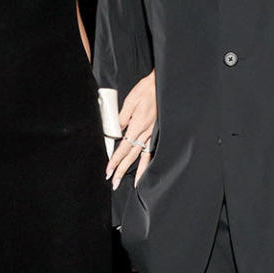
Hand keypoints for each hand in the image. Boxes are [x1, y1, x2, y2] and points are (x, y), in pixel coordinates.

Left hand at [105, 70, 156, 188]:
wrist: (164, 86)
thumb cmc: (147, 90)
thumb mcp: (131, 101)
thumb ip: (122, 117)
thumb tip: (115, 129)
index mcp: (138, 125)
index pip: (123, 148)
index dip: (115, 160)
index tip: (108, 170)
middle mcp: (146, 133)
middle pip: (131, 156)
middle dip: (122, 170)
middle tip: (114, 182)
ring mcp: (153, 134)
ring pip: (143, 157)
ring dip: (138, 173)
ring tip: (135, 186)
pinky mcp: (157, 133)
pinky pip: (152, 151)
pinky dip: (149, 162)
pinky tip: (147, 170)